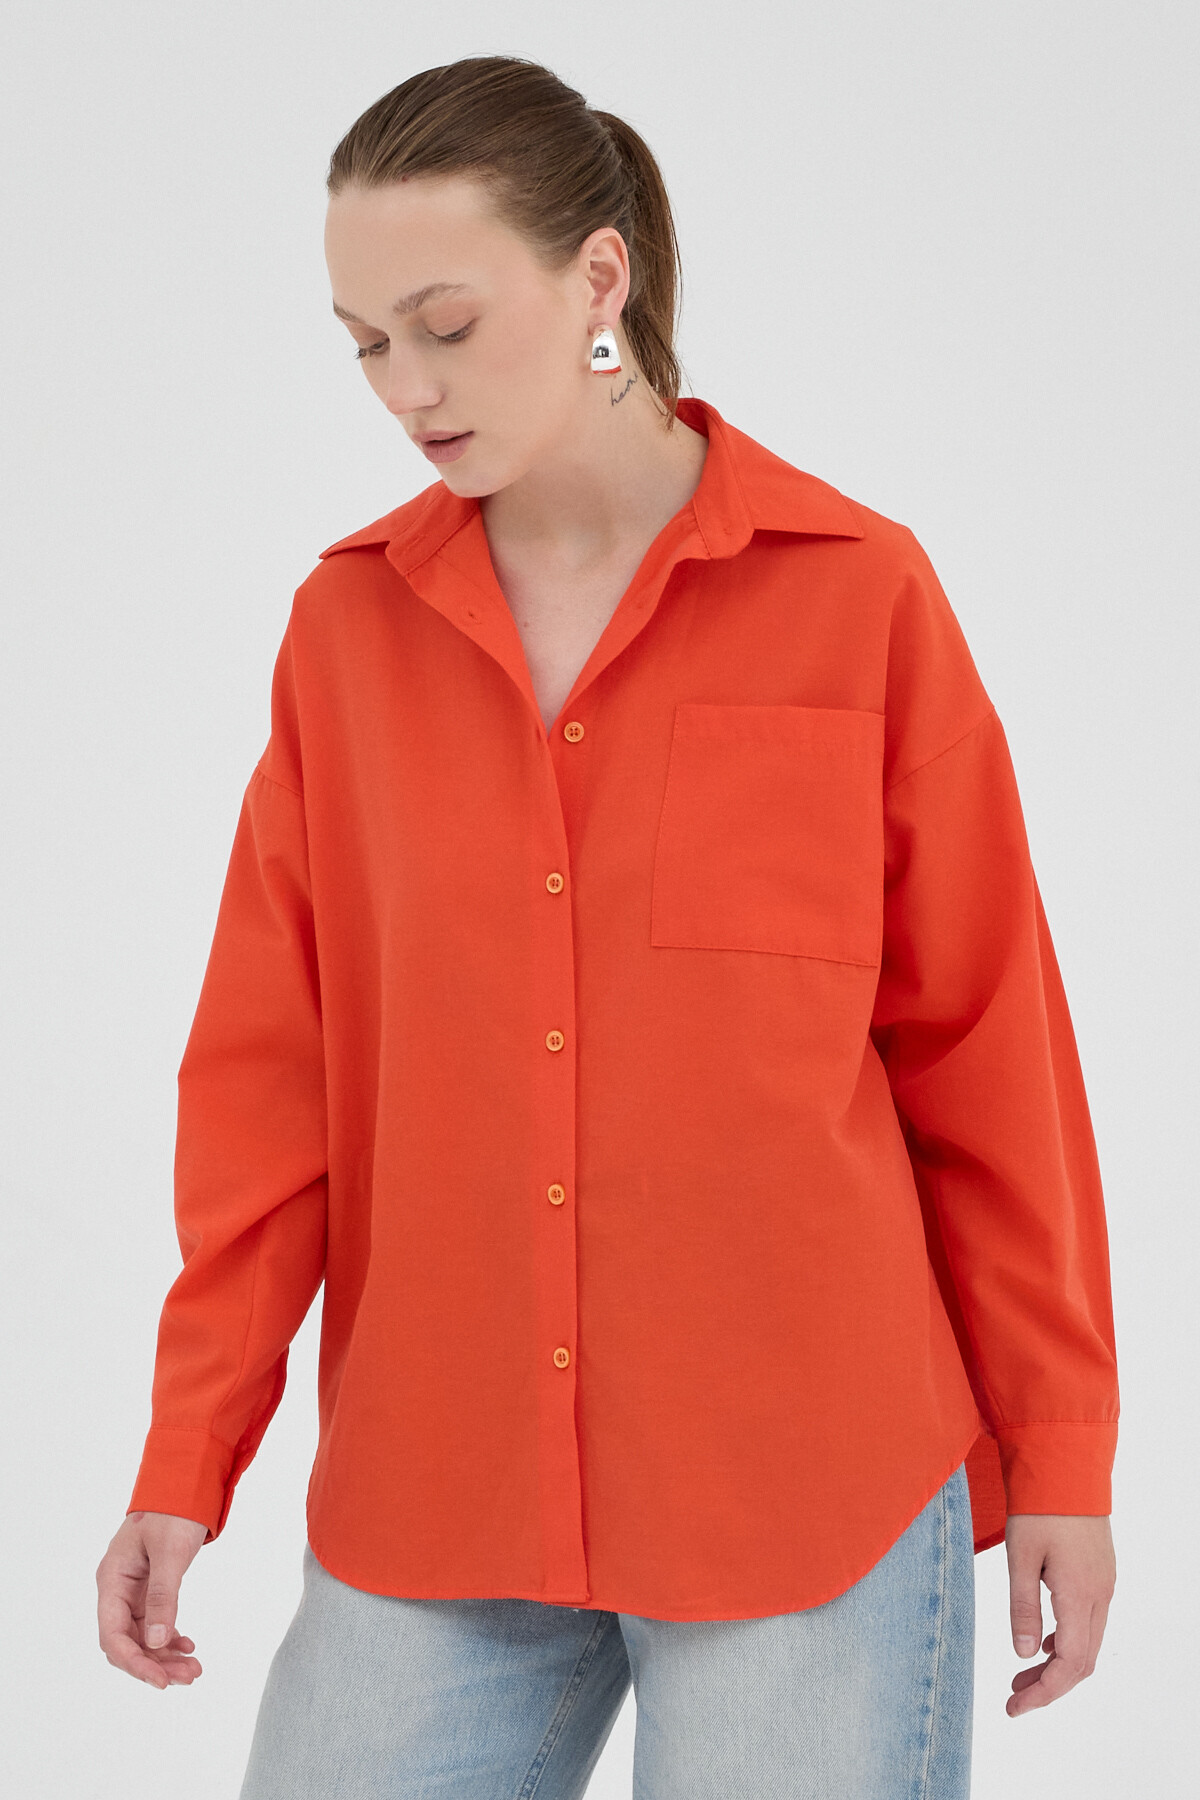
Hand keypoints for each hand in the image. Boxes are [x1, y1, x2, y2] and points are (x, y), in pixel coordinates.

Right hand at [97, 1510, 209, 1688]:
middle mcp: (117, 1588)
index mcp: (112, 1579)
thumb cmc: (174, 1510)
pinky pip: (154, 1623)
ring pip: (143, 1636)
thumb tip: (158, 1642)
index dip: (135, 1662)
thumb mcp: (170, 1552)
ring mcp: (132, 1590)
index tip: (160, 1681)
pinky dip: (170, 1637)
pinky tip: (188, 1646)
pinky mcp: (149, 1588)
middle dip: (155, 1663)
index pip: (113, 1635)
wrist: (185, 1483)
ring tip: (194, 1668)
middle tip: (190, 1676)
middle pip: (127, 1641)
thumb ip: (163, 1596)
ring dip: (165, 1655)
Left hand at [1004, 1513, 1115, 1715]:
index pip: (1069, 1664)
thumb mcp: (1020, 1557)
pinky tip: (1043, 1641)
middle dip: (1049, 1686)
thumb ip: (1022, 1608)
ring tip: (1021, 1675)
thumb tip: (1024, 1656)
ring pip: (1088, 1643)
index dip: (1044, 1693)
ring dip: (1058, 1665)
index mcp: (1080, 1595)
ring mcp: (1104, 1584)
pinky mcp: (1100, 1573)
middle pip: (1082, 1662)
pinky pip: (1090, 1621)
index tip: (1014, 1708)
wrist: (1065, 1465)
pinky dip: (1067, 1641)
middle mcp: (1100, 1595)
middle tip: (1013, 1696)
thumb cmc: (1038, 1507)